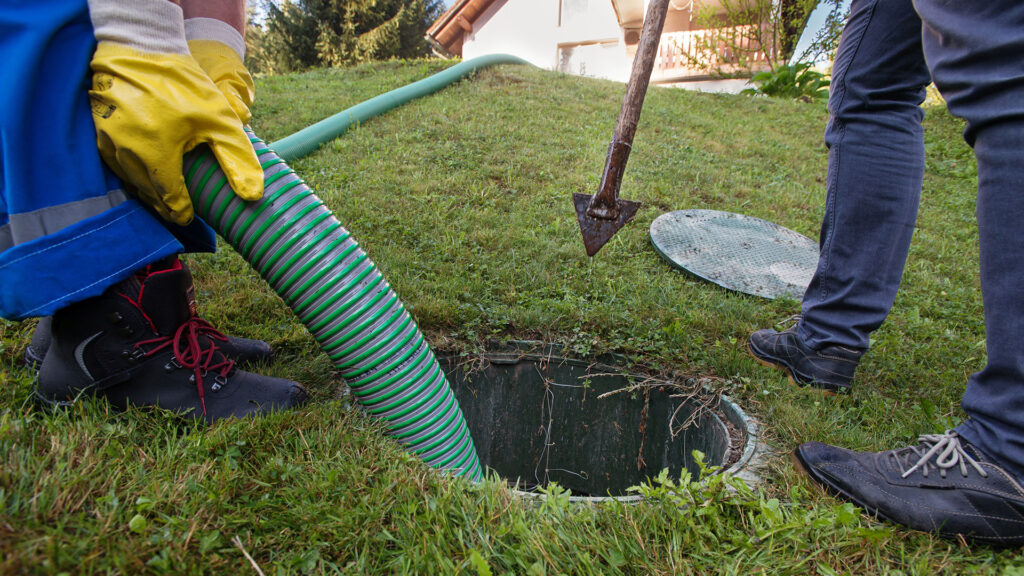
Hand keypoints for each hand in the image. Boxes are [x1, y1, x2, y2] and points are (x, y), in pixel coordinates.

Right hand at [87, 0, 262, 225]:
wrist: (141, 47)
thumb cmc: (183, 84)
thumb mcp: (220, 120)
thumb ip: (237, 159)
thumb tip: (253, 195)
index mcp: (157, 154)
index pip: (169, 199)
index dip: (181, 212)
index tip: (189, 218)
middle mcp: (127, 153)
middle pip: (148, 194)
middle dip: (164, 205)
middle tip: (178, 213)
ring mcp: (108, 142)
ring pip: (129, 180)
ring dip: (147, 191)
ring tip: (163, 197)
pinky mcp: (98, 131)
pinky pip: (115, 163)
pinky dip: (130, 173)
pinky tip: (144, 173)